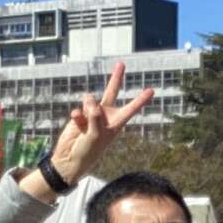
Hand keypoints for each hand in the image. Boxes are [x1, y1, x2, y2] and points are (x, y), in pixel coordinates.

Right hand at [46, 62, 154, 187]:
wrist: (70, 158)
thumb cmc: (88, 151)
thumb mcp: (96, 135)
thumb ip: (95, 115)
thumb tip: (89, 99)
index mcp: (116, 123)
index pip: (131, 108)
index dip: (141, 99)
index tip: (152, 90)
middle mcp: (106, 116)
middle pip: (112, 92)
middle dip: (116, 78)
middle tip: (121, 64)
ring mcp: (92, 115)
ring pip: (90, 98)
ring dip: (86, 105)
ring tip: (84, 120)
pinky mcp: (79, 116)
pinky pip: (78, 109)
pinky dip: (76, 115)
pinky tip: (76, 123)